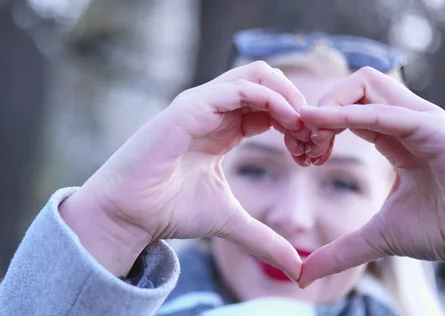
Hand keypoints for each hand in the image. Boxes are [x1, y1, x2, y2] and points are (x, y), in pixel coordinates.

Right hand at [60, 61, 309, 277]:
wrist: (130, 214)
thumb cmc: (169, 212)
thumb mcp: (230, 221)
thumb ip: (264, 239)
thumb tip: (297, 270)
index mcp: (222, 129)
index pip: (270, 107)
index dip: (297, 123)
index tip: (313, 153)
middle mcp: (213, 111)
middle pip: (269, 83)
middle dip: (299, 106)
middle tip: (315, 139)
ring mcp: (201, 105)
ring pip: (259, 76)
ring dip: (291, 98)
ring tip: (305, 129)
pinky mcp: (191, 106)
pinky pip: (241, 88)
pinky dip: (273, 99)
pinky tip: (289, 123)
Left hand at [297, 67, 444, 287]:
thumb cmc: (442, 230)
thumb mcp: (377, 238)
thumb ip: (339, 250)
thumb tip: (303, 275)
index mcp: (394, 135)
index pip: (346, 107)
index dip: (317, 124)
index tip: (300, 156)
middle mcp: (406, 119)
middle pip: (352, 85)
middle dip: (318, 108)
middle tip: (302, 147)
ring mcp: (420, 120)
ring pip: (364, 83)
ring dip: (328, 108)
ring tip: (313, 145)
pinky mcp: (433, 129)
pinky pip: (383, 112)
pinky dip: (346, 116)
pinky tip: (318, 126)